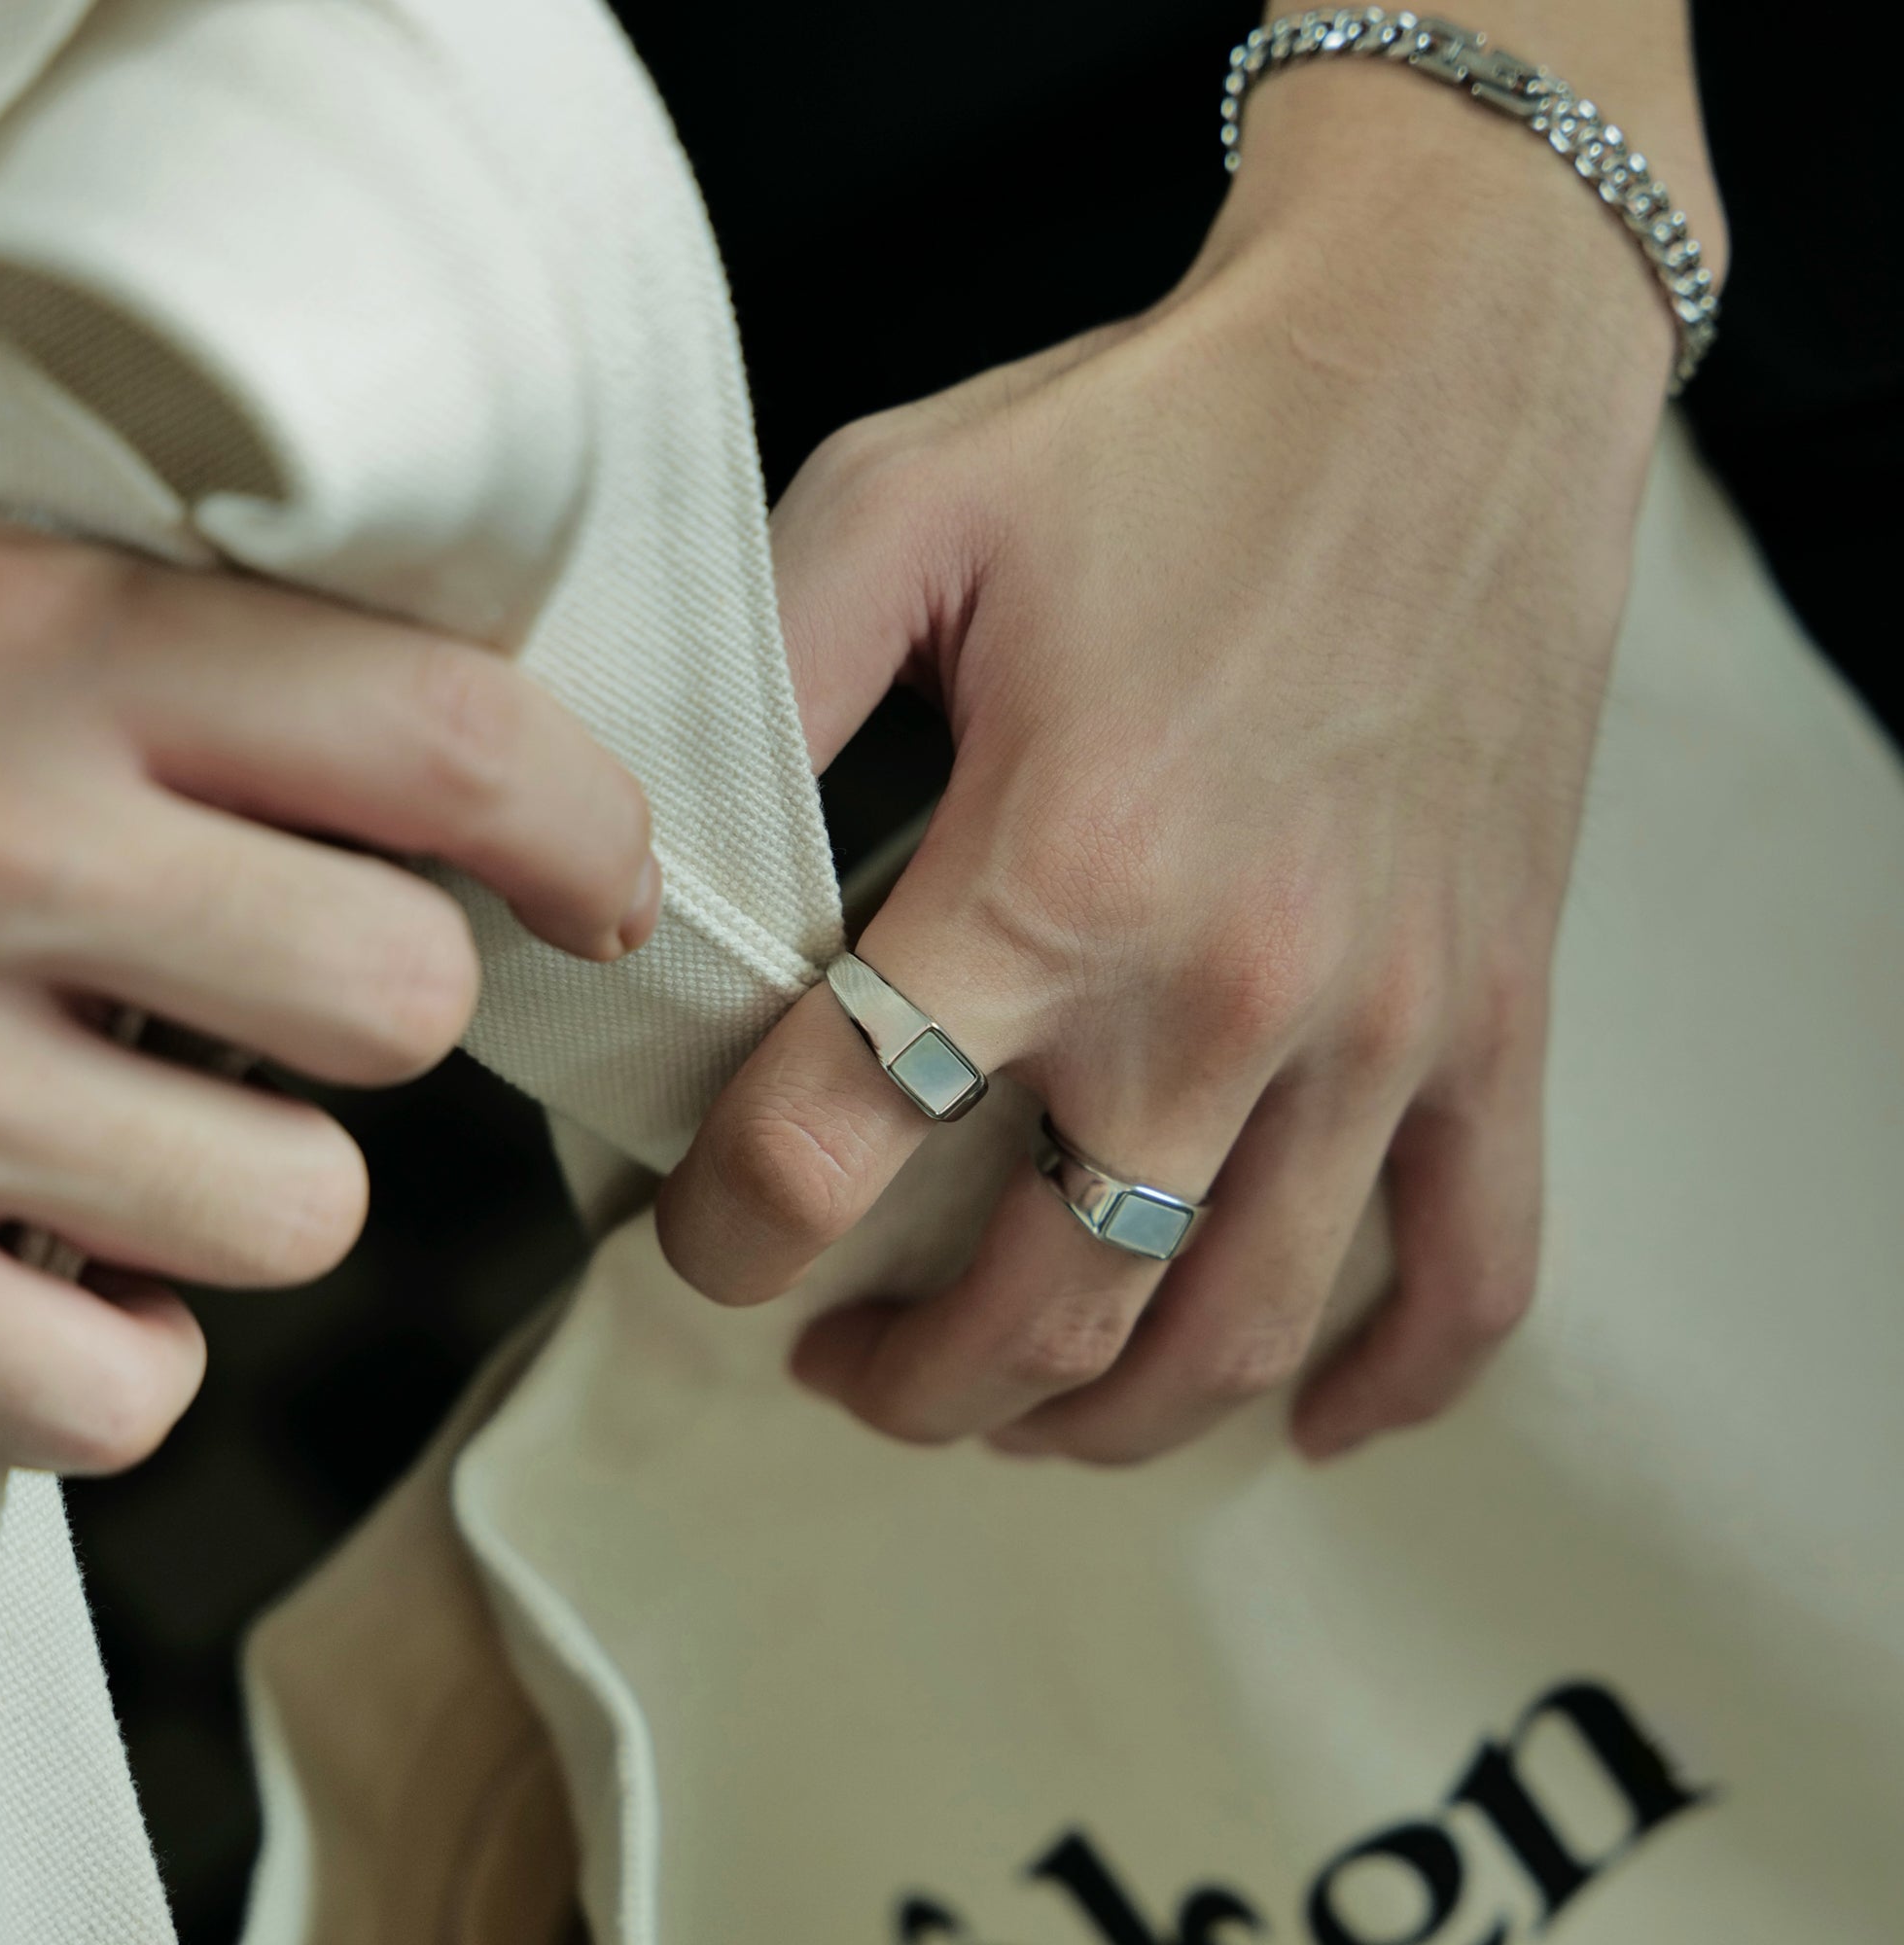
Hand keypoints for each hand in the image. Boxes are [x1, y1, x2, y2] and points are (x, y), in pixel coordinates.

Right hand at [0, 531, 658, 1472]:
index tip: (594, 881)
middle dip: (377, 1007)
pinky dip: (105, 1344)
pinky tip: (26, 1247)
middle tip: (266, 977)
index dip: (584, 826)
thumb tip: (481, 795)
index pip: (458, 740)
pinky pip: (125, 1391)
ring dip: (249, 1181)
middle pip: (404, 1000)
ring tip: (111, 1107)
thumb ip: (204, 665)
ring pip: (303, 1214)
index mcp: (57, 652)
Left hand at [659, 57, 1721, 1463]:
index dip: (728, 1232)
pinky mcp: (1492, 1018)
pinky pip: (1473, 1267)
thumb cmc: (1172, 436)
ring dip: (1092, 1418)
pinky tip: (1301, 1418)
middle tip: (836, 1358)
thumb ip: (757, 681)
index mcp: (1054, 871)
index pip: (832, 1147)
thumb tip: (643, 851)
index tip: (703, 1242)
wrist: (1443, 368)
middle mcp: (1224, 991)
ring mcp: (1380, 1029)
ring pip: (1228, 1330)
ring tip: (1004, 1406)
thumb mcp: (903, 505)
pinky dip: (1390, 1380)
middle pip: (1035, 1303)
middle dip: (903, 1377)